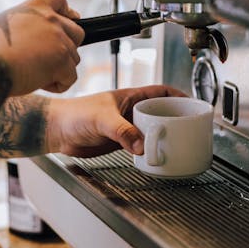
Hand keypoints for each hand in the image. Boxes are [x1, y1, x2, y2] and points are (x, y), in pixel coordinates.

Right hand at [0, 0, 83, 95]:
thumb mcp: (2, 25)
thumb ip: (24, 24)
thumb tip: (31, 34)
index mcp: (34, 8)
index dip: (66, 11)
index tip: (68, 20)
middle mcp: (50, 20)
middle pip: (77, 34)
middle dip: (66, 49)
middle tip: (45, 62)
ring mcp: (58, 39)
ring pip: (73, 59)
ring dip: (58, 70)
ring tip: (31, 74)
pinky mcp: (62, 60)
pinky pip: (70, 78)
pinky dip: (56, 85)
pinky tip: (36, 83)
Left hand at [45, 85, 187, 157]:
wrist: (57, 131)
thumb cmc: (73, 114)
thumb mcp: (102, 119)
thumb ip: (122, 131)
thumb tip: (142, 145)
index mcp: (129, 97)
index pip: (160, 91)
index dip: (177, 95)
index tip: (191, 103)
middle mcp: (129, 111)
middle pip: (159, 112)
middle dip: (174, 119)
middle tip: (187, 129)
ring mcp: (125, 126)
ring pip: (150, 129)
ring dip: (162, 136)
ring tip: (175, 144)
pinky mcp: (119, 141)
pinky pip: (140, 144)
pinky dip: (149, 149)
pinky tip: (154, 155)